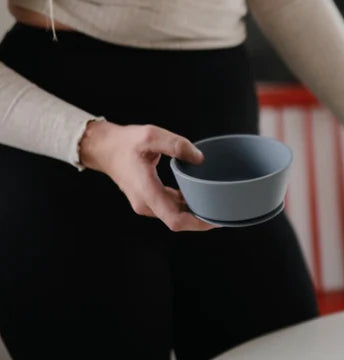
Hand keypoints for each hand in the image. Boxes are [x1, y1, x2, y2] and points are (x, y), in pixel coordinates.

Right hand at [79, 120, 213, 231]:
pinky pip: (170, 209)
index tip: (215, 220)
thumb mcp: (151, 135)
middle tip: (222, 211)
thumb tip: (199, 158)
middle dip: (200, 220)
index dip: (197, 224)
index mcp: (147, 192)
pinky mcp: (148, 200)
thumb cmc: (125, 142)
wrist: (103, 148)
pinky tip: (197, 197)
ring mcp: (146, 204)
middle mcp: (146, 204)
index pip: (175, 220)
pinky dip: (184, 206)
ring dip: (193, 213)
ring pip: (175, 217)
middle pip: (178, 221)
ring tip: (214, 204)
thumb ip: (176, 145)